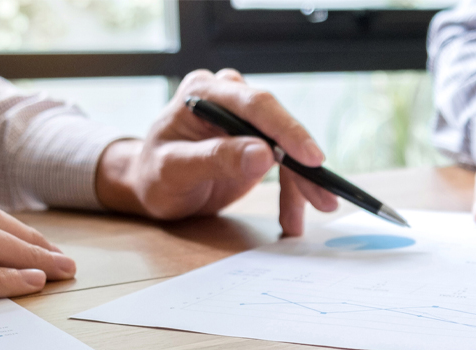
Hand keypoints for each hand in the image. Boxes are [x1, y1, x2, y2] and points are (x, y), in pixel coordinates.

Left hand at [96, 69, 336, 234]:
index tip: (311, 159)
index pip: (254, 105)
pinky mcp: (256, 138)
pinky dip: (292, 190)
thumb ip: (216, 159)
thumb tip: (264, 154)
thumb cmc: (154, 175)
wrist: (151, 187)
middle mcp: (228, 96)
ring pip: (286, 146)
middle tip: (324, 194)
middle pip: (277, 125)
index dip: (286, 130)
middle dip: (303, 163)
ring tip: (315, 211)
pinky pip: (284, 162)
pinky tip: (292, 216)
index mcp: (204, 92)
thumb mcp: (175, 170)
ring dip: (302, 182)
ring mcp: (244, 117)